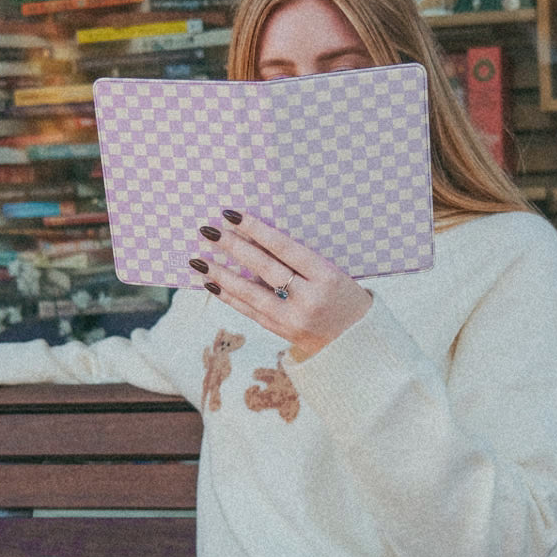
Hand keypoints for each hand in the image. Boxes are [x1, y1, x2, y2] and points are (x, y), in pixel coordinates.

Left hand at [190, 210, 371, 361]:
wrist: (357, 341)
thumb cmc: (345, 296)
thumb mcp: (334, 272)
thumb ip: (302, 259)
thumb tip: (257, 236)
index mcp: (327, 277)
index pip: (285, 249)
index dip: (257, 231)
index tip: (233, 215)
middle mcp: (309, 299)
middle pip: (264, 269)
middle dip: (234, 247)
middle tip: (208, 230)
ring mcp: (293, 319)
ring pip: (250, 293)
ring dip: (221, 274)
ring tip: (198, 259)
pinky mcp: (281, 331)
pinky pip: (249, 310)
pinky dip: (227, 295)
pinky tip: (210, 282)